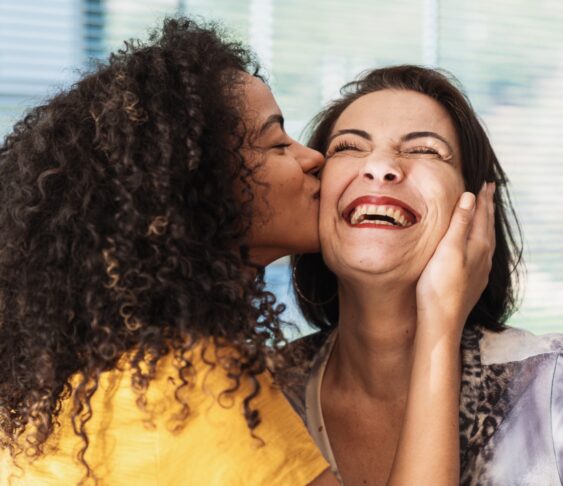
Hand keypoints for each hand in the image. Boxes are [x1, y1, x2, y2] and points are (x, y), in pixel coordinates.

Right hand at [415, 182, 495, 341]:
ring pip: (486, 240)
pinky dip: (481, 240)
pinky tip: (478, 246)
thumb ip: (459, 223)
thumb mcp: (448, 249)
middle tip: (489, 192)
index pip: (481, 215)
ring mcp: (479, 270)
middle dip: (487, 208)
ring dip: (486, 224)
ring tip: (486, 214)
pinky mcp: (472, 281)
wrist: (441, 321)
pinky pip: (482, 253)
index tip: (486, 183)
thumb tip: (470, 198)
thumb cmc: (439, 286)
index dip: (482, 198)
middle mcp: (482, 256)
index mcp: (477, 245)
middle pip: (487, 226)